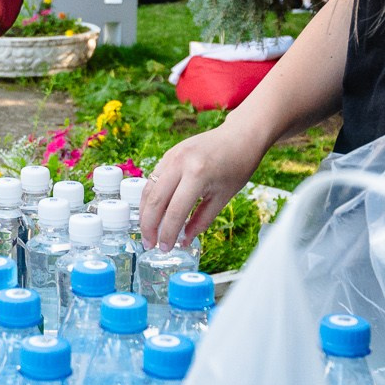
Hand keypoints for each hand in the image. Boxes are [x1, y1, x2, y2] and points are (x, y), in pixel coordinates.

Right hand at [142, 121, 269, 250]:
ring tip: (147, 231)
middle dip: (149, 226)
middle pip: (156, 200)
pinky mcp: (169, 153)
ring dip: (145, 213)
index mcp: (198, 174)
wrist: (240, 136)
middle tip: (149, 244)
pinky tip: (152, 212)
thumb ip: (202, 220)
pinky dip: (150, 197)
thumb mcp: (223, 197)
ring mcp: (172, 155)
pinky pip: (153, 178)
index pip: (176, 211)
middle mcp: (180, 163)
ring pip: (148, 189)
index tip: (166, 248)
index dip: (168, 233)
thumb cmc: (237, 166)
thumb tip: (184, 240)